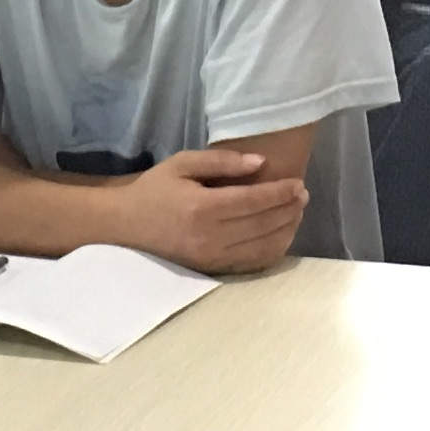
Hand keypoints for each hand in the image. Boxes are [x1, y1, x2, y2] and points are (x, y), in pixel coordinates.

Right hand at [112, 145, 309, 274]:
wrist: (126, 225)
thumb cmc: (156, 189)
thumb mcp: (183, 163)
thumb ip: (222, 161)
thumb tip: (261, 163)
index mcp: (202, 207)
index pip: (254, 201)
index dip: (281, 193)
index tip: (299, 183)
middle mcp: (209, 236)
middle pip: (263, 224)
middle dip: (289, 209)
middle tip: (303, 195)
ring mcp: (211, 257)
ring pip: (262, 247)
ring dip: (286, 230)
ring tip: (297, 212)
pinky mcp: (212, 269)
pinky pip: (251, 263)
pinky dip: (273, 250)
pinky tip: (282, 235)